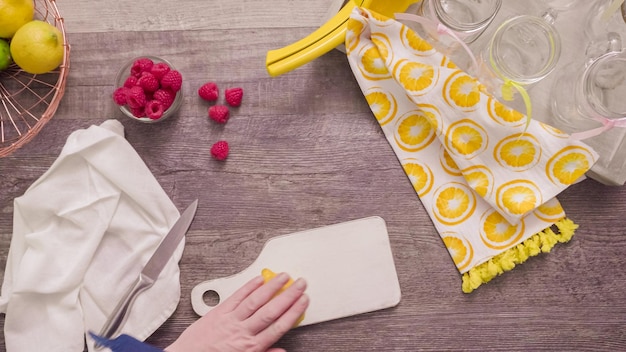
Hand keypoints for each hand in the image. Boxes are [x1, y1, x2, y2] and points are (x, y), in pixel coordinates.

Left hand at [166, 273, 308, 351]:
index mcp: (252, 347)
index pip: (279, 326)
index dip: (294, 312)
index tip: (304, 301)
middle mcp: (243, 332)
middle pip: (271, 311)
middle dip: (288, 296)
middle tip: (300, 284)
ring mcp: (231, 320)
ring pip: (256, 300)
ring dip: (272, 287)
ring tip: (284, 277)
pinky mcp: (220, 311)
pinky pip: (237, 296)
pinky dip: (249, 286)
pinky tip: (260, 279)